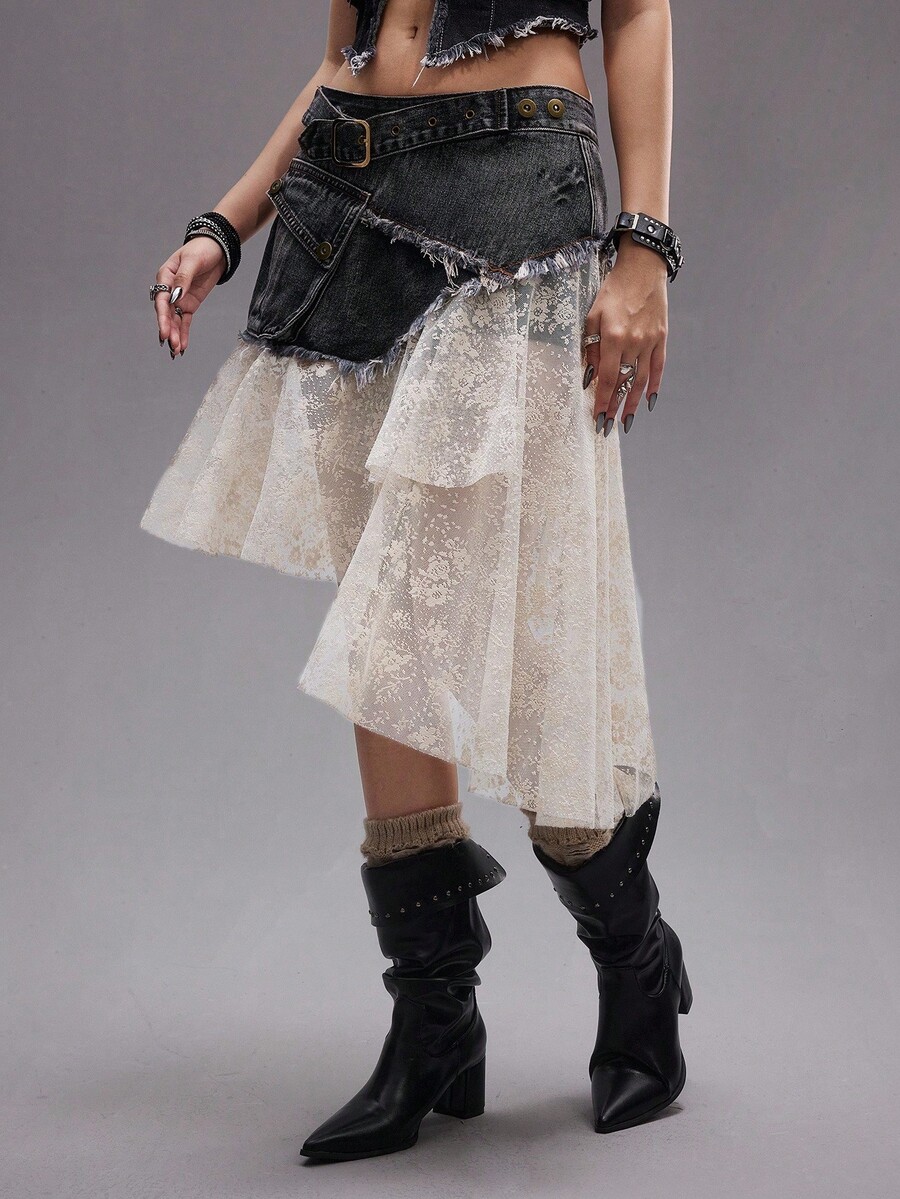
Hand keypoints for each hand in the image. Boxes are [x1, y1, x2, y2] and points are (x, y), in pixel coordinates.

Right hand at [153, 237, 226, 356]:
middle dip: (168, 330)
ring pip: (175, 320)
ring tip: (176, 351)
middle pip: (166, 313)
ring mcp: (179, 298)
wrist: (216, 249)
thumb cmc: (201, 250)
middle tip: (171, 345)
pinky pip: (185, 321)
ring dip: (175, 335)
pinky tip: (182, 346)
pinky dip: (184, 333)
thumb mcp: (192, 261)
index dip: (162, 317)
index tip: (164, 331)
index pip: (162, 300)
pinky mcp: (190, 304)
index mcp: (165, 276)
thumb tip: (176, 295)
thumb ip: (184, 278)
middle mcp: (169, 290)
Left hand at [582, 240, 667, 433]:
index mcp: (613, 337)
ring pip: (641, 380)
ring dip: (632, 403)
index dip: (601, 401)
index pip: (605, 378)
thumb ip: (591, 347)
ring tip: (625, 421)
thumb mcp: (593, 316)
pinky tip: (647, 402)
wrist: (643, 268)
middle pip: (623, 383)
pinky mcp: (662, 337)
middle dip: (614, 407)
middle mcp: (633, 342)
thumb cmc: (613, 290)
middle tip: (608, 427)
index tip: (596, 418)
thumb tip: (589, 376)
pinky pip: (658, 367)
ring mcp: (650, 341)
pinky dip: (653, 386)